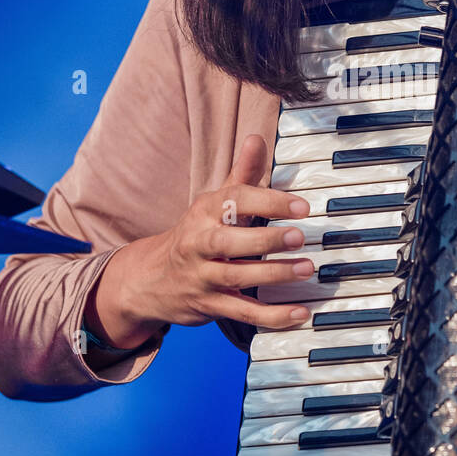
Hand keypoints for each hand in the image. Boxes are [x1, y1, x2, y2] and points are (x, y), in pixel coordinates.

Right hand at [85, 135, 314, 348]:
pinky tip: (300, 312)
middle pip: (229, 242)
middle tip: (300, 237)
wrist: (150, 280)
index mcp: (204, 213)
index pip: (234, 201)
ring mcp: (203, 277)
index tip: (301, 205)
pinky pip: (243, 313)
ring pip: (237, 278)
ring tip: (306, 268)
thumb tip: (258, 138)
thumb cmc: (194, 235)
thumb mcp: (213, 203)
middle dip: (265, 239)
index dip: (268, 201)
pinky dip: (273, 316)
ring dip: (274, 274)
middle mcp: (199, 244)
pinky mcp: (210, 306)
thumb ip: (240, 174)